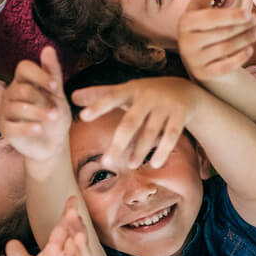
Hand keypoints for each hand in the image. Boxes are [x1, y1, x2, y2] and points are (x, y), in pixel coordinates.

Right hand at [1, 46, 71, 163]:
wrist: (53, 142)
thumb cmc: (54, 114)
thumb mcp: (57, 94)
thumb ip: (53, 72)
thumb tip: (48, 48)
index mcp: (23, 81)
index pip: (24, 67)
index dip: (39, 74)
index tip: (55, 86)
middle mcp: (11, 93)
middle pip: (22, 89)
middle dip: (42, 99)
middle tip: (58, 111)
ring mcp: (6, 111)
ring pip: (17, 108)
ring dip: (38, 113)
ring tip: (54, 118)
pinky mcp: (5, 129)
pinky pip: (12, 127)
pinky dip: (27, 128)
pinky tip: (39, 129)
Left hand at [71, 76, 196, 169]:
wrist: (184, 90)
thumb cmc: (145, 94)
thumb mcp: (125, 91)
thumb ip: (99, 95)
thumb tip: (72, 96)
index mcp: (130, 90)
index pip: (111, 97)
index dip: (98, 106)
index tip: (83, 116)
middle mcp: (147, 96)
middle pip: (130, 122)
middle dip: (118, 144)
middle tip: (106, 163)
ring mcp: (165, 106)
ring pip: (150, 132)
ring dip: (139, 150)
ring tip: (129, 165)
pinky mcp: (180, 115)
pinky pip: (171, 135)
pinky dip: (163, 150)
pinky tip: (154, 164)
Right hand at [179, 3, 255, 79]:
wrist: (197, 57)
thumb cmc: (202, 28)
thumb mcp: (199, 10)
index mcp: (184, 23)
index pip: (211, 18)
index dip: (231, 15)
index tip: (249, 12)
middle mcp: (186, 43)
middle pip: (220, 33)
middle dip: (242, 26)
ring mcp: (194, 60)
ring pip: (225, 49)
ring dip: (244, 40)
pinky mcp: (203, 73)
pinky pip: (225, 66)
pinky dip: (239, 58)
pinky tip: (250, 50)